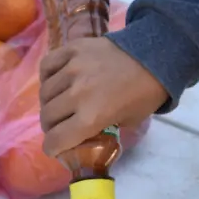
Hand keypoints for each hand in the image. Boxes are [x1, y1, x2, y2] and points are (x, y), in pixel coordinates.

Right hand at [39, 38, 168, 157]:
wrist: (155, 56)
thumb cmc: (144, 94)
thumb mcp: (127, 122)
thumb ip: (101, 128)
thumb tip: (82, 133)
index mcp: (92, 117)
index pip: (56, 139)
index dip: (52, 148)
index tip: (53, 148)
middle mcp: (77, 94)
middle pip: (47, 117)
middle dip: (50, 127)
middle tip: (58, 126)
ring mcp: (72, 69)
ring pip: (44, 92)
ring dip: (48, 103)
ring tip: (57, 104)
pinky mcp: (72, 49)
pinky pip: (47, 66)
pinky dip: (46, 77)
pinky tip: (55, 82)